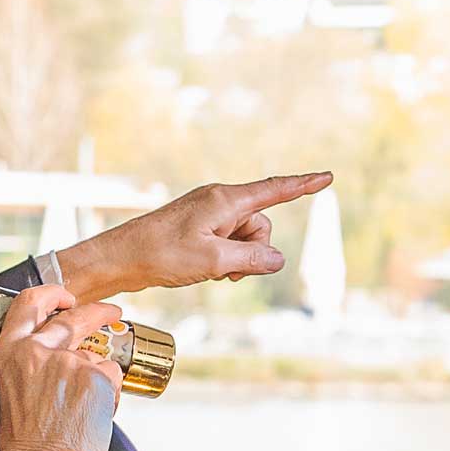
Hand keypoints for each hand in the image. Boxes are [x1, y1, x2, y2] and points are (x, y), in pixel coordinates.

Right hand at [0, 285, 127, 450]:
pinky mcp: (97, 375)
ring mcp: (69, 360)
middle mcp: (37, 350)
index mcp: (10, 352)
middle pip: (75, 317)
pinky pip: (113, 377)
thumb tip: (64, 355)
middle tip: (111, 313)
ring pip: (98, 358)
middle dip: (99, 312)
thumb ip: (34, 365)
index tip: (65, 297)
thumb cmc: (28, 442)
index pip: (29, 303)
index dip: (52, 294)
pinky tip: (94, 416)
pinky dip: (110, 396)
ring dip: (99, 381)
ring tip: (85, 413)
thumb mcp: (16, 390)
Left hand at [58, 172, 329, 296]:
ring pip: (246, 238)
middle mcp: (219, 201)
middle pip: (261, 225)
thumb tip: (277, 259)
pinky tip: (208, 270)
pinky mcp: (200, 228)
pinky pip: (229, 242)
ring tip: (215, 273)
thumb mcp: (212, 260)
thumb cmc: (161, 254)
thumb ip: (251, 258)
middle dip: (255, 251)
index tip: (327, 177)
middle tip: (229, 272)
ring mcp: (209, 214)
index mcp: (224, 200)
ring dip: (240, 259)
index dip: (303, 186)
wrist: (121, 259)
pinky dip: (227, 259)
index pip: (274, 190)